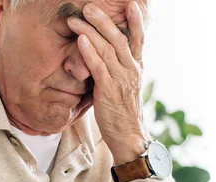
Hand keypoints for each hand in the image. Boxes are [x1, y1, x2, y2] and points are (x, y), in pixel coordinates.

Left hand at [67, 2, 148, 164]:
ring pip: (107, 49)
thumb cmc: (123, 111)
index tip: (131, 5)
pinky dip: (89, 52)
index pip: (138, 39)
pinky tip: (81, 40)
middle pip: (118, 38)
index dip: (135, 21)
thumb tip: (107, 56)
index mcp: (137, 67)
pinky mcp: (109, 89)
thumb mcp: (126, 86)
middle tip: (89, 7)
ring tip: (77, 19)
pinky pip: (99, 66)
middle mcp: (131, 69)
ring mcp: (121, 79)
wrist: (129, 135)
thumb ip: (120, 69)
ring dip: (90, 31)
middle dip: (103, 20)